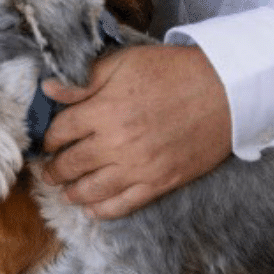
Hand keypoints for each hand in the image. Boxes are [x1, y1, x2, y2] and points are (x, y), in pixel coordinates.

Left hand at [38, 44, 231, 217]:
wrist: (226, 91)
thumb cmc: (174, 71)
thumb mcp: (125, 62)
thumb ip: (84, 80)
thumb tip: (48, 89)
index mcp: (105, 110)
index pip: (61, 131)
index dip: (48, 138)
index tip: (47, 142)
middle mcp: (117, 143)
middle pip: (71, 164)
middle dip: (54, 170)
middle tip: (48, 171)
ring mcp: (139, 168)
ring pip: (92, 190)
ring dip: (72, 193)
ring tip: (65, 191)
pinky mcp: (160, 183)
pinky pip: (123, 205)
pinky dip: (102, 210)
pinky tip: (91, 209)